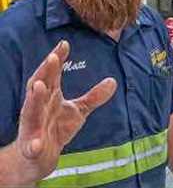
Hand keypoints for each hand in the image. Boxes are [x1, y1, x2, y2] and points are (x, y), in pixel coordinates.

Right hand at [14, 40, 116, 183]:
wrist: (39, 157)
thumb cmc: (56, 128)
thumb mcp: (78, 110)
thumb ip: (94, 96)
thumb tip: (113, 80)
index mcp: (49, 96)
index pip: (52, 74)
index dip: (57, 58)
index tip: (64, 43)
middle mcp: (38, 107)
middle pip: (39, 86)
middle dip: (45, 72)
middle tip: (52, 57)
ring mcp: (33, 126)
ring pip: (31, 111)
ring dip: (34, 99)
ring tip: (39, 86)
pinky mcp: (31, 147)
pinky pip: (31, 146)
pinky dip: (33, 144)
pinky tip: (36, 143)